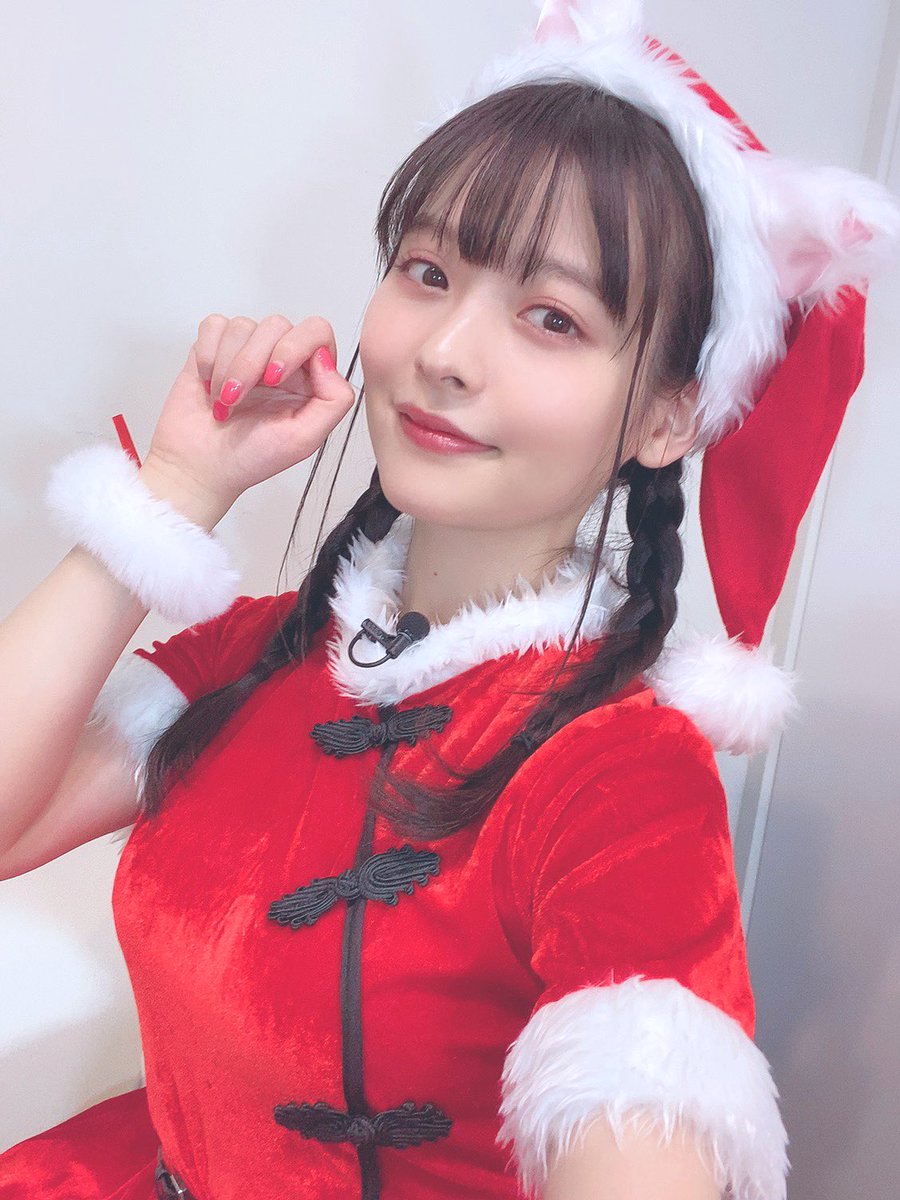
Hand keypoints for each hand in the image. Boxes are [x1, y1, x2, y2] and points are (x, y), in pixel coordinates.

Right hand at [143, 314, 356, 514]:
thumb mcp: (304, 439)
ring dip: (227, 366)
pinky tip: (208, 384)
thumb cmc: (250, 458)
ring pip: (243, 325)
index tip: (273, 378)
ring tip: (223, 401)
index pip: (317, 332)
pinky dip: (208, 355)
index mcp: (309, 378)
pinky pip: (215, 325)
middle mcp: (280, 359)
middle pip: (277, 324)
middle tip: (237, 397)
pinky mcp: (214, 346)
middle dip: (252, 362)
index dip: (295, 346)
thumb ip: (334, 400)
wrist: (199, 466)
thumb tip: (324, 358)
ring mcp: (247, 350)